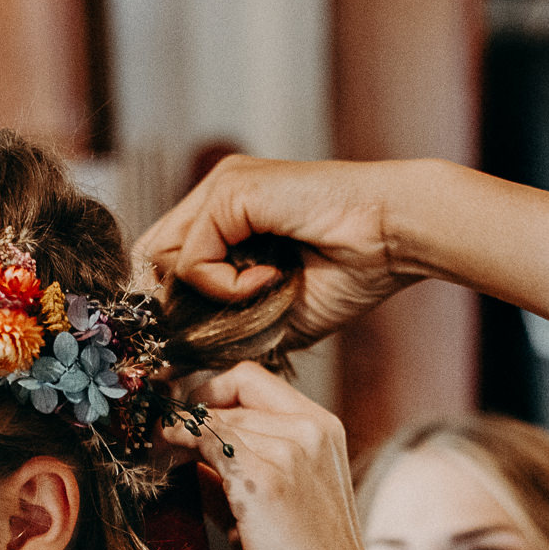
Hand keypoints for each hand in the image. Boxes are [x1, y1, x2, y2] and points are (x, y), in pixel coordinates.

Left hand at [136, 156, 423, 344]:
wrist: (395, 239)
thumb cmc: (352, 272)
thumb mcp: (276, 311)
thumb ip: (230, 324)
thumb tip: (184, 362)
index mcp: (229, 215)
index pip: (167, 259)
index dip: (171, 303)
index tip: (194, 339)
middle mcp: (219, 194)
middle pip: (154, 258)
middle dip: (176, 305)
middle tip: (220, 325)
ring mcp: (222, 187)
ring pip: (167, 258)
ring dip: (209, 296)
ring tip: (262, 295)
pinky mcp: (230, 191)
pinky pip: (195, 258)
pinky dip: (226, 286)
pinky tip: (273, 280)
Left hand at [162, 362, 392, 549]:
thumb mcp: (278, 501)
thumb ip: (238, 468)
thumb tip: (186, 451)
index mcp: (323, 428)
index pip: (251, 378)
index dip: (207, 390)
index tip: (180, 412)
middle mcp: (311, 430)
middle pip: (228, 393)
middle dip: (185, 410)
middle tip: (155, 434)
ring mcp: (290, 451)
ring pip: (214, 418)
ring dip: (177, 431)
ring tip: (157, 456)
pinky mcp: (264, 480)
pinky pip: (206, 442)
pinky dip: (177, 444)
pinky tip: (164, 461)